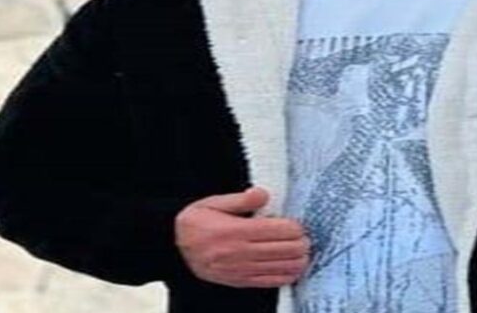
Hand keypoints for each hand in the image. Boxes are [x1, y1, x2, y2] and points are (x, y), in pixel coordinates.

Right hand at [174, 186, 311, 287]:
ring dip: (298, 260)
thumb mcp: (212, 202)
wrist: (171, 247)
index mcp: (234, 231)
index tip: (299, 225)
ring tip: (304, 252)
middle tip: (306, 237)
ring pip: (280, 267)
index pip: (277, 230)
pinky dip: (286, 276)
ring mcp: (239, 269)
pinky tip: (295, 269)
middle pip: (284, 250)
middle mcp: (239, 252)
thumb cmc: (194, 222)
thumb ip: (240, 199)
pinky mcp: (239, 281)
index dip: (294, 228)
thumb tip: (264, 195)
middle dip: (300, 243)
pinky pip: (269, 282)